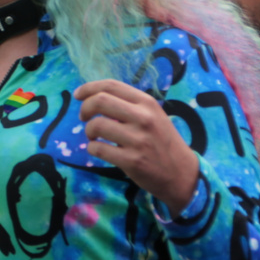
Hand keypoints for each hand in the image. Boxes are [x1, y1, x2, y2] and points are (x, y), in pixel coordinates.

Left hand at [75, 79, 199, 210]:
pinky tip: (98, 150)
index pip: (111, 85)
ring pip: (96, 125)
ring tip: (94, 136)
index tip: (78, 95)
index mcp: (147, 103)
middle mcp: (144, 118)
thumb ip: (128, 106)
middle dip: (84, 108)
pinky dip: (92, 148)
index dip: (89, 88)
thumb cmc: (161, 141)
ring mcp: (138, 140)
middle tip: (83, 117)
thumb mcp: (152, 116)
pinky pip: (98, 148)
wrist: (182, 173)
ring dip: (88, 131)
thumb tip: (94, 97)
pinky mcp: (132, 161)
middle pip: (100, 101)